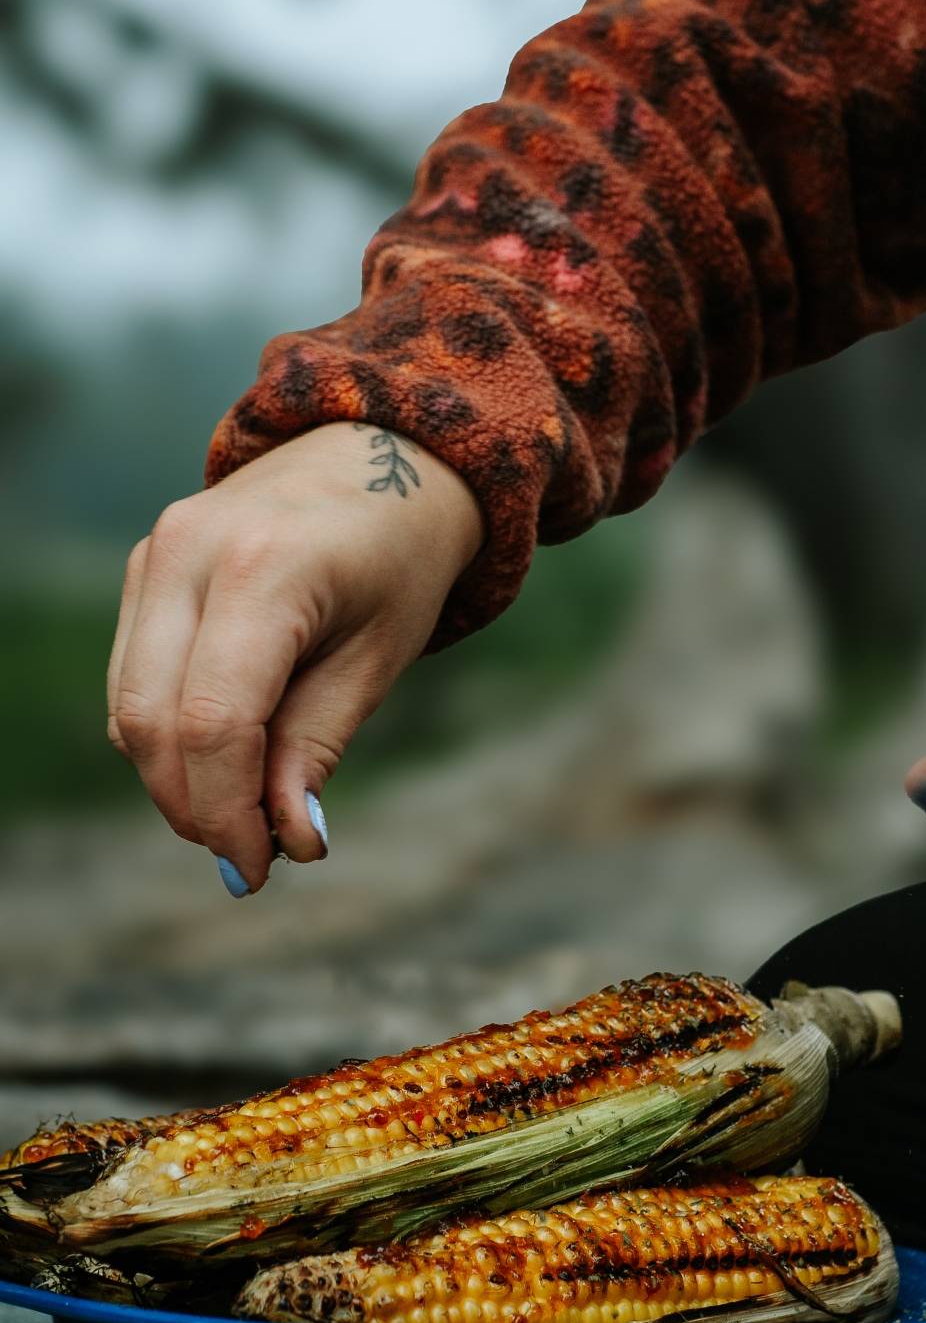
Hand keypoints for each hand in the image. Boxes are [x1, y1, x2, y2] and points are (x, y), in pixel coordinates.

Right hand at [108, 423, 482, 894]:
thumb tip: (287, 838)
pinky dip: (168, 735)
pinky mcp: (146, 566)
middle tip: (249, 857)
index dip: (226, 811)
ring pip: (128, 705)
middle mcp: (190, 553)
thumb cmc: (401, 559)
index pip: (214, 722)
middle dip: (193, 806)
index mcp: (265, 570)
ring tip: (244, 812)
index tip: (259, 868)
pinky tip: (225, 761)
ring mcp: (157, 554)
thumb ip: (319, 746)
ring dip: (175, 778)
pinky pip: (134, 676)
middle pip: (151, 720)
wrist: (384, 454)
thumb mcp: (379, 658)